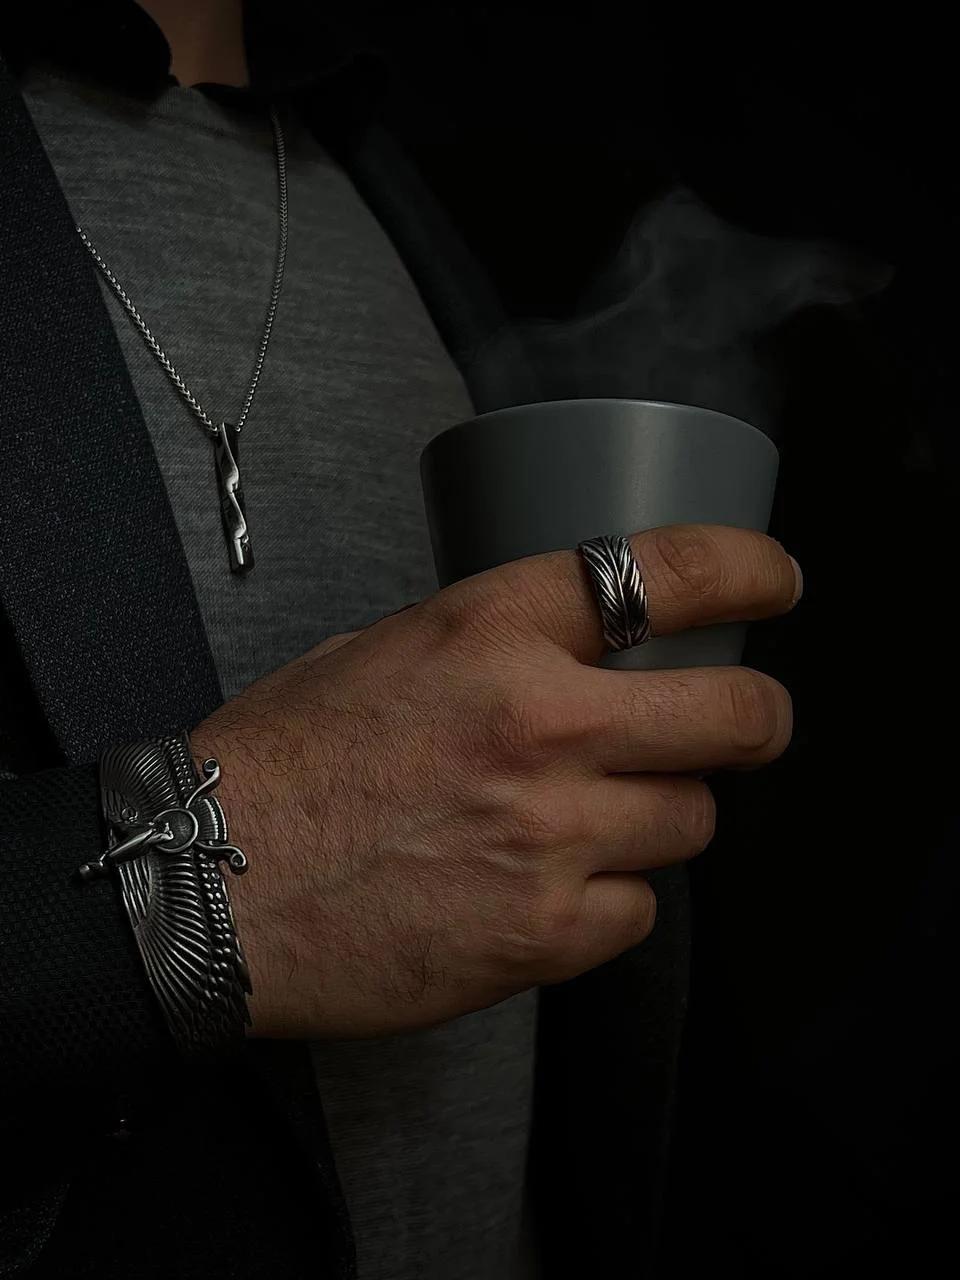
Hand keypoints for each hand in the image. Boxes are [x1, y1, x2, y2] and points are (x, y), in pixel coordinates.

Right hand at [192, 525, 799, 1039]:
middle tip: (749, 724)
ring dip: (662, 816)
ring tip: (596, 819)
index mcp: (490, 632)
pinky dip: (612, 899)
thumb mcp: (381, 652)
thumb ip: (489, 647)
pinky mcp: (544, 934)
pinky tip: (551, 887)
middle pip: (733, 717)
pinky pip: (640, 911)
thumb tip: (573, 654)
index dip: (747, 570)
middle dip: (758, 719)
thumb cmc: (281, 764)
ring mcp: (550, 835)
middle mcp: (539, 726)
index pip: (665, 574)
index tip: (776, 580)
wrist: (208, 885)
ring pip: (691, 823)